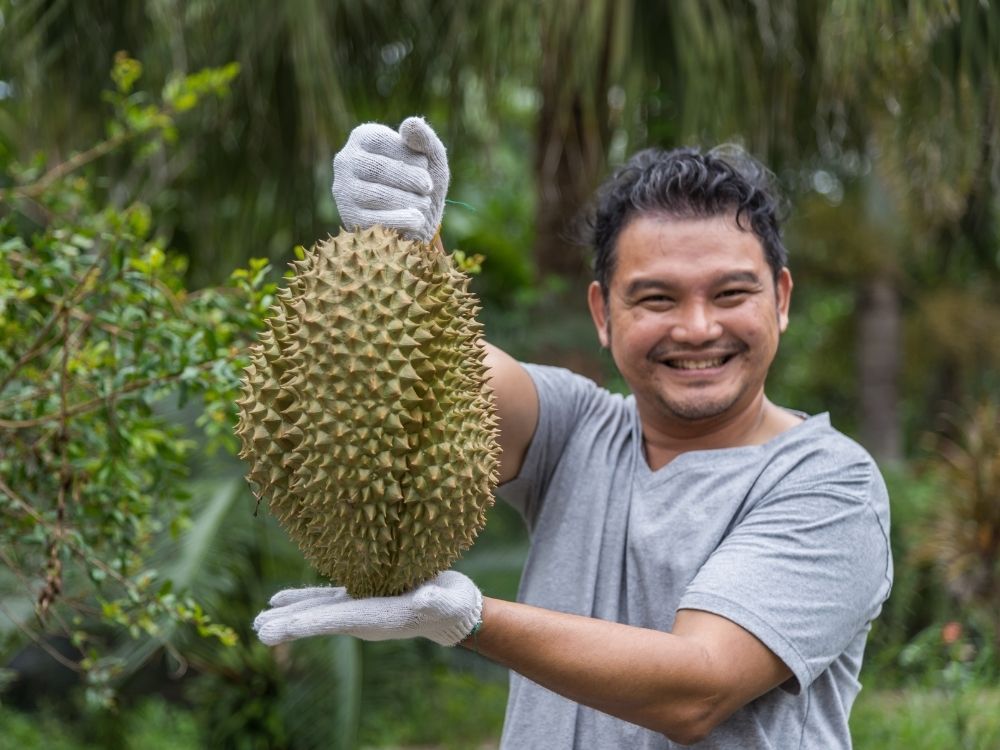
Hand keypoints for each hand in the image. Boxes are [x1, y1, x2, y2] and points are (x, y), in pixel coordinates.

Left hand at [253, 571, 481, 646]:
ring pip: (317, 610)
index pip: (337, 621)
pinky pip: (325, 597)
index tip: (281, 629)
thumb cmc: (451, 605)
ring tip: (260, 620)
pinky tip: (280, 598)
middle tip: (258, 631)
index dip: (308, 623)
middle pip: (319, 620)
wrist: (453, 611)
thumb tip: (424, 599)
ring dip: (288, 613)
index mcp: (380, 617)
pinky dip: (303, 597)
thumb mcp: (446, 601)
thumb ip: (435, 600)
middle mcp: (363, 616)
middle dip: (289, 625)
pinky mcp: (361, 595)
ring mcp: (359, 607)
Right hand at [331, 116, 449, 242]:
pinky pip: (376, 218)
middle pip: (380, 168)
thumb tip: (411, 123)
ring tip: (424, 204)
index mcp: (363, 138)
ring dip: (409, 200)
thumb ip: (425, 139)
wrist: (416, 221)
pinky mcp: (350, 217)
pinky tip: (417, 220)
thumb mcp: (431, 159)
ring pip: (378, 194)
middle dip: (411, 179)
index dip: (410, 155)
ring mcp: (343, 189)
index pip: (385, 141)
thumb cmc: (421, 184)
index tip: (425, 165)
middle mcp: (346, 160)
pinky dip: (402, 220)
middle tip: (428, 187)